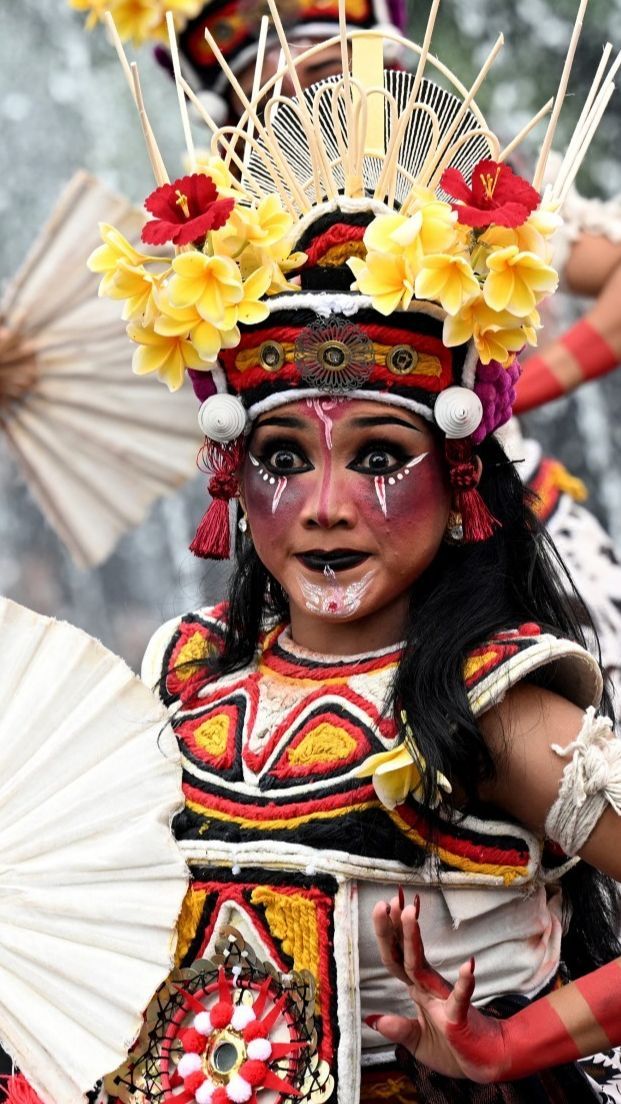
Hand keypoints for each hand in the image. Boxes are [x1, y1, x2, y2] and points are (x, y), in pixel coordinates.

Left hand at [369, 892, 508, 1083]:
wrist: (485, 1063)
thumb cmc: (453, 1048)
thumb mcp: (418, 1041)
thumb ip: (398, 1029)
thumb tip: (371, 1019)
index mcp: (417, 989)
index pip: (396, 958)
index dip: (386, 934)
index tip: (382, 905)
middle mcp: (428, 987)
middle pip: (405, 953)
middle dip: (395, 926)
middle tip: (391, 898)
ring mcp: (443, 999)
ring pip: (422, 967)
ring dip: (415, 939)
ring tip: (411, 912)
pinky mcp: (459, 1017)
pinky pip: (461, 998)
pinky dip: (465, 983)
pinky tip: (469, 966)